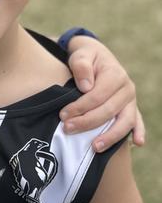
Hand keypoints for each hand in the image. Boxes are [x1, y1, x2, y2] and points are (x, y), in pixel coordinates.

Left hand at [61, 36, 144, 151]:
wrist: (96, 56)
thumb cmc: (86, 57)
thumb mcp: (81, 55)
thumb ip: (81, 66)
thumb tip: (86, 86)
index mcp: (115, 74)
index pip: (97, 96)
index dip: (80, 107)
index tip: (63, 115)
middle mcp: (127, 88)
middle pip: (109, 111)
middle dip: (88, 122)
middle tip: (68, 129)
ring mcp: (130, 100)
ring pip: (125, 121)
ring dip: (111, 136)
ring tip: (95, 147)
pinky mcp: (131, 108)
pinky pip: (137, 121)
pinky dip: (138, 132)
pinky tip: (137, 143)